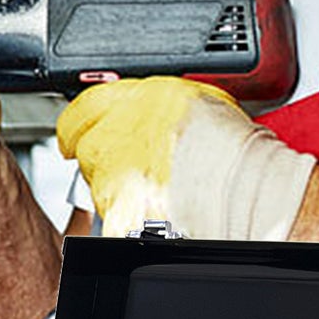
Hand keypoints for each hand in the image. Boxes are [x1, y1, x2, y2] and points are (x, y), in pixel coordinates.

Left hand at [56, 76, 314, 240]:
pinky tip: (154, 216)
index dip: (78, 125)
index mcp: (133, 101)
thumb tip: (148, 109)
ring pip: (101, 188)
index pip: (82, 110)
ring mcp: (113, 180)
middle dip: (108, 160)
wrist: (243, 186)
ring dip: (121, 191)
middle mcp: (115, 138)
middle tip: (140, 168)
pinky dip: (128, 220)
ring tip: (161, 193)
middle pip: (91, 152)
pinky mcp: (118, 216)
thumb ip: (157, 103)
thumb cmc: (233, 147)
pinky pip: (112, 219)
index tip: (75, 135)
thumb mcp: (195, 98)